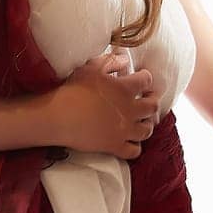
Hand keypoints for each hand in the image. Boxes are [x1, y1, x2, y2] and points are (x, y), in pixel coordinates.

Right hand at [45, 48, 159, 158]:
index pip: (146, 81)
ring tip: (142, 120)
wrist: (59, 117)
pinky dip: (136, 146)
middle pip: (152, 106)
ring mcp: (124, 130)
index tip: (143, 77)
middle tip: (149, 98)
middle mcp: (130, 110)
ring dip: (147, 124)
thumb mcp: (91, 67)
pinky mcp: (115, 146)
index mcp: (125, 89)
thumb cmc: (73, 90)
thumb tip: (125, 61)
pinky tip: (131, 141)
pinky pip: (134, 151)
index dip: (146, 78)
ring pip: (147, 130)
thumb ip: (111, 62)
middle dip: (152, 100)